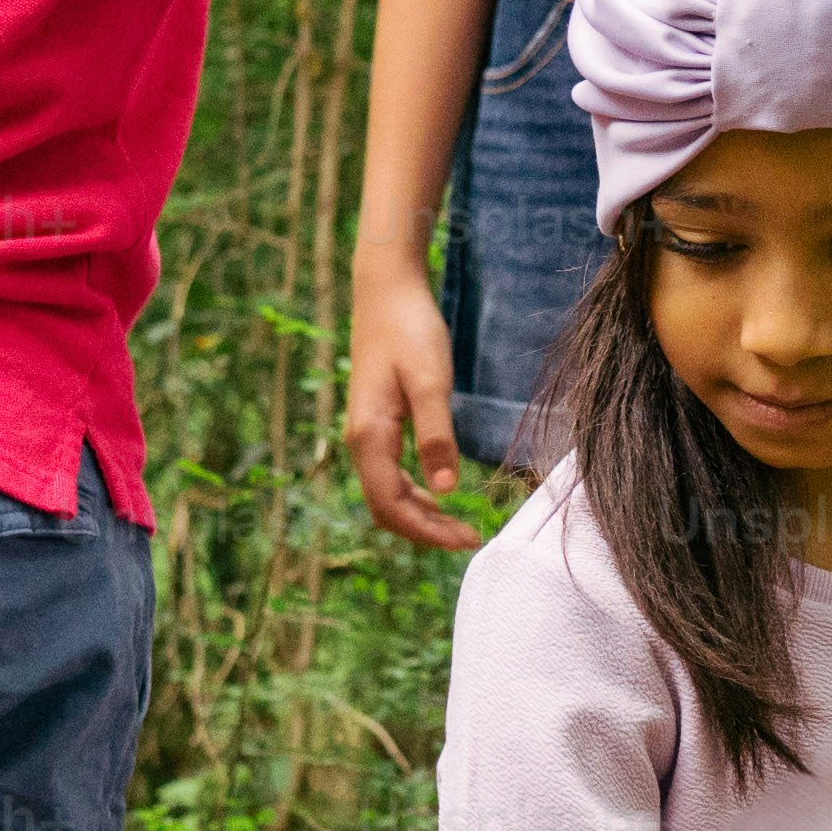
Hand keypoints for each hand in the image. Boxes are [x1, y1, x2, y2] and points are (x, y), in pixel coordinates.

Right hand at [344, 247, 482, 552]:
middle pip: (386, 508)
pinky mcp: (376, 425)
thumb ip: (436, 436)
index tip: (467, 539)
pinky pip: (389, 475)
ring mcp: (366, 434)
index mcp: (369, 436)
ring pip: (386, 494)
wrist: (387, 292)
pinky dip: (413, 494)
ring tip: (458, 525)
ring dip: (419, 515)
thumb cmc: (410, 330)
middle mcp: (361, 442)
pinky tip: (439, 493)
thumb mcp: (430, 382)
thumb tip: (447, 490)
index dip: (427, 531)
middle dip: (425, 530)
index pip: (391, 506)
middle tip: (470, 537)